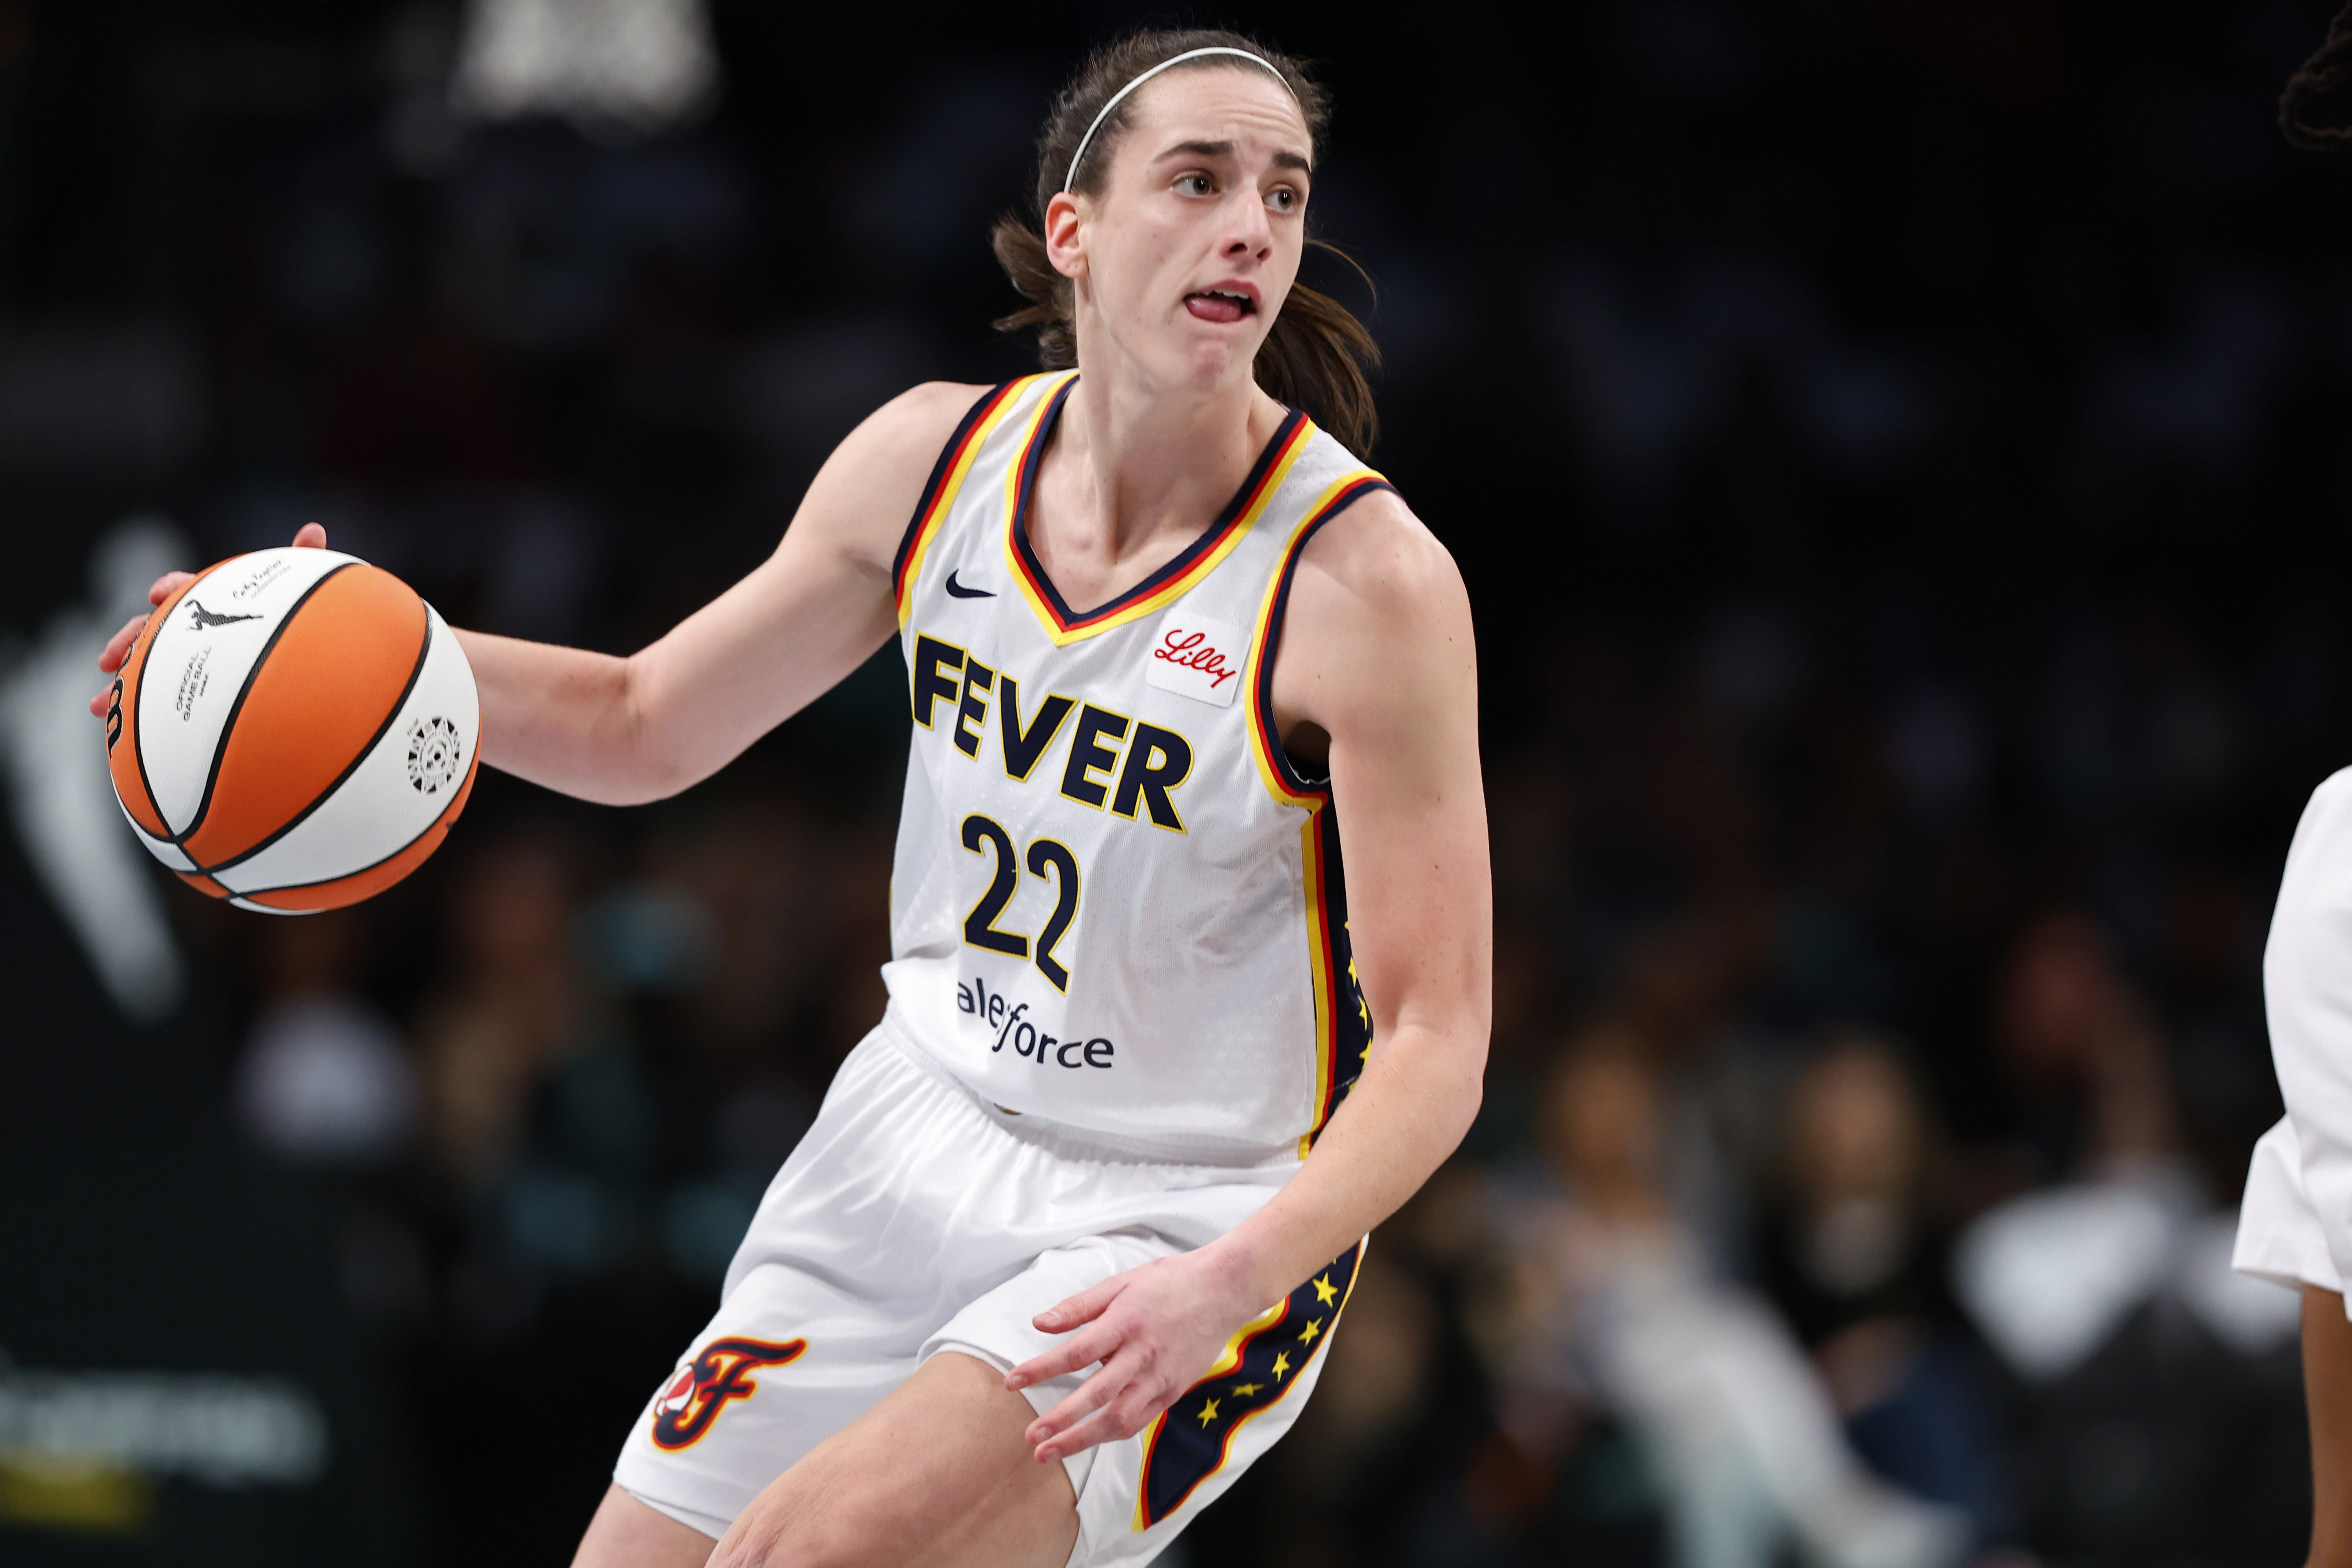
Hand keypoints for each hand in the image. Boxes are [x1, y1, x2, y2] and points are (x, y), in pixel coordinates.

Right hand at [89, 523, 326, 717]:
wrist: (308, 666)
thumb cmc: (303, 621)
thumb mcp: (302, 592)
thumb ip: (305, 562)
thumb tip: (314, 529)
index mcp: (217, 599)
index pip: (188, 586)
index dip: (172, 587)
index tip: (159, 593)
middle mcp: (198, 628)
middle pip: (153, 627)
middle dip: (128, 639)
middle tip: (109, 656)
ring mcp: (191, 657)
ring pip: (146, 665)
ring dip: (120, 682)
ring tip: (98, 704)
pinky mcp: (192, 685)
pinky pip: (155, 694)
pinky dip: (132, 707)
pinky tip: (112, 722)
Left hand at [1005, 1245, 1267, 1463]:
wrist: (1223, 1291)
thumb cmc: (1169, 1282)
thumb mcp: (1121, 1283)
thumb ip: (1079, 1306)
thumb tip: (1040, 1323)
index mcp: (1125, 1323)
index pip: (1076, 1352)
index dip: (1041, 1369)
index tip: (1012, 1382)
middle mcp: (1142, 1355)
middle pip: (1097, 1395)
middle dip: (1061, 1420)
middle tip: (1031, 1437)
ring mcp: (1160, 1377)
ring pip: (1119, 1418)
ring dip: (1083, 1439)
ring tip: (1050, 1451)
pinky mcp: (1173, 1391)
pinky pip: (1140, 1420)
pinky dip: (1112, 1433)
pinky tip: (1089, 1439)